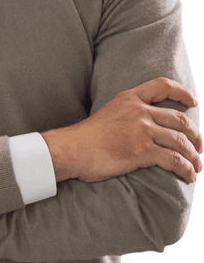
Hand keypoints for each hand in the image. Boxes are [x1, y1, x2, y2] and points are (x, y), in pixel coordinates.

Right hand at [41, 78, 202, 183]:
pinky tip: (188, 176)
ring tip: (196, 167)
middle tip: (199, 147)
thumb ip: (127, 115)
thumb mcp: (108, 114)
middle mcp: (138, 111)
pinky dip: (186, 169)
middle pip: (180, 119)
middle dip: (195, 135)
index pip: (162, 86)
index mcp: (128, 98)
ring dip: (194, 156)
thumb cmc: (85, 138)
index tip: (193, 102)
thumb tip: (146, 128)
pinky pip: (174, 160)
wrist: (70, 150)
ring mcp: (141, 130)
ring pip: (181, 142)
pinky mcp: (143, 151)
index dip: (182, 92)